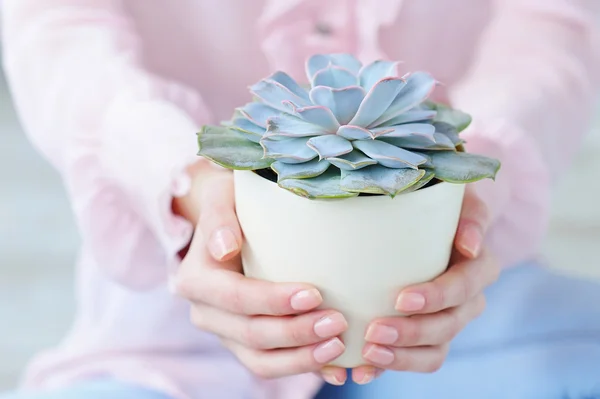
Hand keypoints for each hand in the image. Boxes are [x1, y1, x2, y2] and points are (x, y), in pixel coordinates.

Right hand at [173, 162, 348, 379]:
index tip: (314, 293)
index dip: (272, 301)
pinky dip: (301, 366)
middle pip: (250, 335)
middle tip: (337, 322)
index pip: (235, 297)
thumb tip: (225, 248)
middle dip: (295, 333)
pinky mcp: (244, 344)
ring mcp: (225, 332)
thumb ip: (219, 216)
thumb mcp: (221, 195)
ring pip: (259, 361)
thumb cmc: (232, 202)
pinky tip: (332, 361)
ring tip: (338, 345)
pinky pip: (270, 365)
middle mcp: (206, 312)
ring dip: (300, 359)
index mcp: (196, 279)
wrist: (230, 223)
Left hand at [353, 187, 499, 383]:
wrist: (428, 223)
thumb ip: (469, 214)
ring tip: (368, 354)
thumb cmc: (439, 207)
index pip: (463, 287)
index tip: (402, 299)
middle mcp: (468, 300)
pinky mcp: (426, 335)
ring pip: (434, 350)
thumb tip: (468, 243)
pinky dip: (389, 367)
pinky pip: (414, 358)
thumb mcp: (457, 199)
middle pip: (447, 325)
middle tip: (375, 332)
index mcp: (478, 267)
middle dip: (412, 332)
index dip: (436, 297)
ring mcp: (448, 321)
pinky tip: (361, 370)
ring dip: (402, 357)